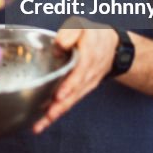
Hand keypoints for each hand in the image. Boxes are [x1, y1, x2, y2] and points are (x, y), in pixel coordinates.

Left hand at [32, 18, 118, 133]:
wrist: (113, 47)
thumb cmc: (93, 35)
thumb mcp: (83, 27)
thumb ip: (70, 34)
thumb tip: (58, 47)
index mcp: (88, 57)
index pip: (80, 73)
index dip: (69, 86)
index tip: (59, 96)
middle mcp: (88, 75)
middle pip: (74, 94)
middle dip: (59, 107)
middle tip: (45, 118)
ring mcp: (86, 85)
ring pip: (71, 101)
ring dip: (55, 114)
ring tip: (38, 126)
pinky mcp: (82, 90)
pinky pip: (70, 102)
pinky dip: (58, 112)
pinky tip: (43, 121)